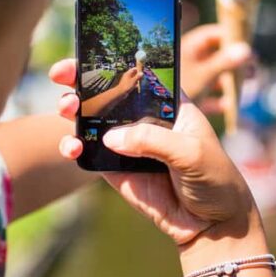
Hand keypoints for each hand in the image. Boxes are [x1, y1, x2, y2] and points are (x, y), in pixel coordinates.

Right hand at [50, 59, 259, 245]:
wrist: (211, 224)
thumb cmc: (214, 178)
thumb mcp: (192, 153)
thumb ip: (153, 141)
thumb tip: (110, 138)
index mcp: (170, 103)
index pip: (139, 74)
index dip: (114, 60)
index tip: (88, 52)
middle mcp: (146, 118)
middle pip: (109, 92)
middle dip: (82, 80)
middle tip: (61, 76)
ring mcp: (128, 143)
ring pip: (93, 120)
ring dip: (73, 111)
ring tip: (67, 110)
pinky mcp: (116, 169)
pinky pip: (88, 153)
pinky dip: (74, 147)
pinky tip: (70, 147)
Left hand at [117, 67, 140, 93]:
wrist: (121, 93)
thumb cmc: (127, 86)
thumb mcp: (133, 81)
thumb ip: (138, 76)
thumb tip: (142, 73)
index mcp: (128, 73)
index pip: (134, 69)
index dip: (138, 69)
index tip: (142, 71)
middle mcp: (127, 76)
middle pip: (134, 74)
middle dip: (138, 75)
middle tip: (143, 77)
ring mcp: (127, 80)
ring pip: (134, 78)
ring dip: (137, 80)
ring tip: (141, 81)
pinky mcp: (128, 85)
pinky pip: (132, 83)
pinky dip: (135, 84)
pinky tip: (138, 86)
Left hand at [180, 24, 252, 112]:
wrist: (157, 119)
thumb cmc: (178, 90)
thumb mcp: (204, 75)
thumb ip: (225, 62)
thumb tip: (247, 49)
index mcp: (190, 48)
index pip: (213, 35)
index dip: (230, 35)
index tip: (247, 39)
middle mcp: (189, 63)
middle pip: (216, 57)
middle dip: (234, 61)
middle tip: (252, 65)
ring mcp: (190, 81)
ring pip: (214, 77)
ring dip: (230, 81)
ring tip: (248, 83)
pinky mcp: (191, 100)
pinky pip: (209, 96)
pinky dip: (220, 100)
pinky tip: (229, 105)